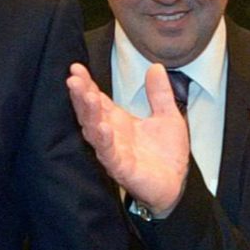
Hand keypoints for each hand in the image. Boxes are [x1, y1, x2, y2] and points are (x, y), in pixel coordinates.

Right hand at [66, 62, 190, 215]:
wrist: (176, 184)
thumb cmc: (167, 153)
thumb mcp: (168, 116)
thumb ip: (160, 93)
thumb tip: (156, 66)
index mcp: (119, 121)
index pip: (98, 99)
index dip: (87, 84)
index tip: (77, 67)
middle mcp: (111, 134)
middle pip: (90, 113)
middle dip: (81, 96)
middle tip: (73, 79)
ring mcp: (114, 151)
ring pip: (94, 132)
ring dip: (90, 114)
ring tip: (88, 97)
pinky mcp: (121, 168)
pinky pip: (109, 154)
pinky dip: (104, 141)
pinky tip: (102, 127)